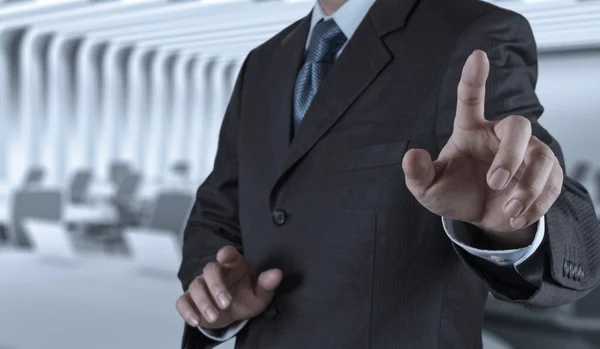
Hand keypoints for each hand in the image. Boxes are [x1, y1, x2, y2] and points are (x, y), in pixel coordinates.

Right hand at [176, 246, 282, 328]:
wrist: (234, 311)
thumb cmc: (247, 295)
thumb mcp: (261, 293)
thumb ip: (267, 284)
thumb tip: (277, 274)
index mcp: (234, 264)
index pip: (229, 253)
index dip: (226, 253)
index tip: (224, 256)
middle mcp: (216, 272)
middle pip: (210, 270)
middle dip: (216, 286)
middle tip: (225, 303)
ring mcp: (201, 284)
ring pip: (195, 286)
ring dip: (203, 302)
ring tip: (214, 316)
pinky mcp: (191, 299)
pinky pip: (182, 301)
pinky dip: (186, 311)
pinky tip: (196, 321)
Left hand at [402, 50, 562, 242]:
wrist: (481, 217)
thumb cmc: (453, 193)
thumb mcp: (428, 188)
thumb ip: (418, 173)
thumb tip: (411, 155)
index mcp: (470, 130)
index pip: (470, 98)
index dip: (474, 77)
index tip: (478, 56)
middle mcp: (501, 136)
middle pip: (519, 126)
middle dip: (511, 156)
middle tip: (495, 182)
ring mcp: (528, 153)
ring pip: (542, 156)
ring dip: (528, 186)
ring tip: (509, 208)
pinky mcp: (547, 173)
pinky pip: (552, 183)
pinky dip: (537, 203)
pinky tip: (516, 215)